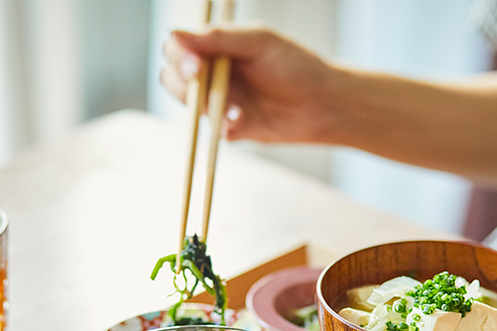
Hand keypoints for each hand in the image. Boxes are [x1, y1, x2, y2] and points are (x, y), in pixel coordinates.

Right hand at [161, 26, 334, 141]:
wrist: (323, 104)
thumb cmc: (295, 65)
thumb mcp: (258, 42)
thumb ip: (218, 37)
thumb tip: (174, 33)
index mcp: (217, 47)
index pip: (178, 48)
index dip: (179, 56)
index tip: (194, 65)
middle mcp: (213, 73)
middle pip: (173, 78)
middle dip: (184, 84)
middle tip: (202, 86)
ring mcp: (220, 102)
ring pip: (190, 106)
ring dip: (206, 107)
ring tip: (235, 109)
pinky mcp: (231, 128)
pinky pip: (213, 131)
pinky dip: (225, 127)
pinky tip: (243, 121)